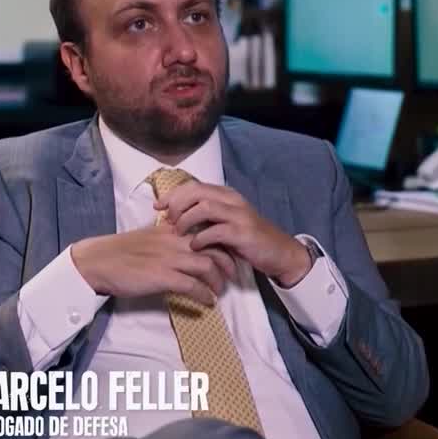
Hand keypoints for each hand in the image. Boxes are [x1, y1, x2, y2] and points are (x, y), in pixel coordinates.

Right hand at [70, 225, 236, 303]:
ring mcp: (169, 258)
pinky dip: (204, 295)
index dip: (222, 242)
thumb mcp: (148, 238)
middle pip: (214, 246)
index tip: (228, 253)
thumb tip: (184, 245)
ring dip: (218, 281)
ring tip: (220, 291)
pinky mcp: (163, 276)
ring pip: (208, 266)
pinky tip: (207, 302)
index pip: (207, 229)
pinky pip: (193, 286)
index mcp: (171, 230)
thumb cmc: (120, 252)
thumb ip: (168, 239)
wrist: (97, 261)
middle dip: (228, 261)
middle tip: (231, 274)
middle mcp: (174, 241)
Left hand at [155, 181, 312, 287]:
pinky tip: (195, 246)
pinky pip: (216, 231)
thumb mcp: (226, 222)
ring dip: (186, 220)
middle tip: (167, 221)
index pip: (193, 185)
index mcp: (226, 195)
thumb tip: (174, 215)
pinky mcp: (244, 233)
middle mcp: (233, 200)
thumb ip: (206, 216)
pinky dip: (201, 238)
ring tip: (179, 233)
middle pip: (196, 191)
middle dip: (176, 204)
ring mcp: (240, 216)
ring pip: (204, 207)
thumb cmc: (247, 240)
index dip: (172, 195)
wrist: (279, 253)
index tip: (157, 207)